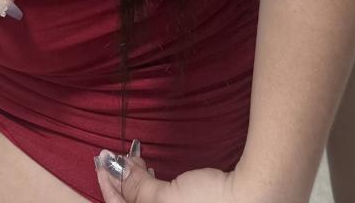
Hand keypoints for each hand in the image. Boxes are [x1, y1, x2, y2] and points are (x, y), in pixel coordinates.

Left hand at [95, 145, 237, 202]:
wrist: (253, 198)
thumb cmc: (210, 201)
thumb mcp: (166, 196)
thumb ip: (137, 188)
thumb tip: (116, 172)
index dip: (107, 184)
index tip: (101, 159)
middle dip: (119, 184)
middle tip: (114, 157)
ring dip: (135, 185)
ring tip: (135, 162)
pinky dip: (149, 190)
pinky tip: (151, 174)